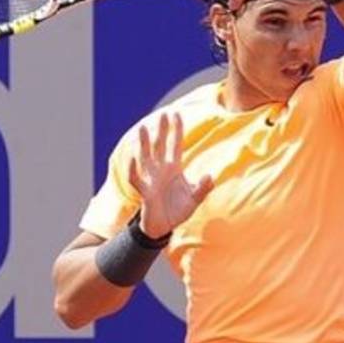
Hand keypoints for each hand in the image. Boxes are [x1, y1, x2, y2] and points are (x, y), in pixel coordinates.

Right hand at [128, 113, 213, 238]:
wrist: (164, 228)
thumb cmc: (178, 211)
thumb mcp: (195, 199)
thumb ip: (203, 188)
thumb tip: (210, 176)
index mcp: (174, 168)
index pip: (175, 145)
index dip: (176, 130)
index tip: (177, 114)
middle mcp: (161, 170)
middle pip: (160, 146)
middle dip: (162, 130)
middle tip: (163, 114)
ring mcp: (151, 179)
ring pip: (146, 157)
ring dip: (144, 144)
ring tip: (143, 129)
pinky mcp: (145, 192)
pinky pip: (136, 178)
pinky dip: (133, 168)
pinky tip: (133, 158)